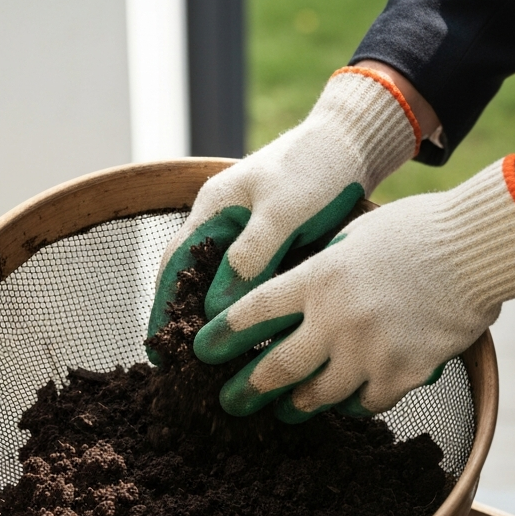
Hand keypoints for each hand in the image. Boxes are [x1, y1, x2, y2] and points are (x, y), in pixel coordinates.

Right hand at [147, 66, 421, 350]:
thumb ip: (251, 256)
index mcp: (212, 210)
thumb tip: (217, 310)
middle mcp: (222, 228)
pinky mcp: (273, 252)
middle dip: (184, 325)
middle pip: (191, 283)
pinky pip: (250, 291)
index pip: (173, 267)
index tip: (159, 349)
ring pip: (220, 291)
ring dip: (215, 325)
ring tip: (212, 368)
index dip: (162, 309)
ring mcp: (247, 241)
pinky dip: (245, 317)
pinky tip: (252, 347)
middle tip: (182, 371)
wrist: (355, 144)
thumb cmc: (317, 168)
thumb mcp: (282, 210)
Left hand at [194, 155, 514, 421]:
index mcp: (316, 279)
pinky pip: (365, 403)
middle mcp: (334, 320)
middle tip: (231, 402)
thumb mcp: (351, 236)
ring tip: (288, 409)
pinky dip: (355, 404)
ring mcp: (367, 352)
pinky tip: (350, 402)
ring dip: (298, 404)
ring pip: (317, 395)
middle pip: (276, 368)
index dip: (223, 336)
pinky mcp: (400, 375)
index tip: (204, 351)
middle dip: (247, 389)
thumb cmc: (415, 233)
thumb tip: (286, 296)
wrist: (476, 250)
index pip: (252, 313)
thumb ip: (317, 269)